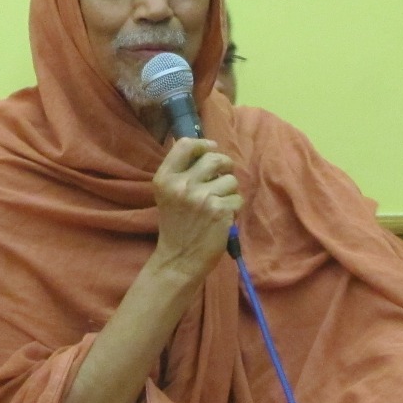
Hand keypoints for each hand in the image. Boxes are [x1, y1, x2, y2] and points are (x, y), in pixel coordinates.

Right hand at [152, 138, 240, 279]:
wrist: (179, 259)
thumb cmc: (175, 224)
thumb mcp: (167, 194)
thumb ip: (181, 171)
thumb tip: (206, 147)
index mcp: (165, 178)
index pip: (186, 145)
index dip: (203, 144)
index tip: (210, 149)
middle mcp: (182, 185)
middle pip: (214, 158)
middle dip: (224, 166)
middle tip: (222, 177)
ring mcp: (202, 197)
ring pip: (230, 179)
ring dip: (229, 191)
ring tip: (218, 204)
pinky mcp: (220, 210)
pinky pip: (237, 198)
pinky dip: (234, 208)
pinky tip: (222, 218)